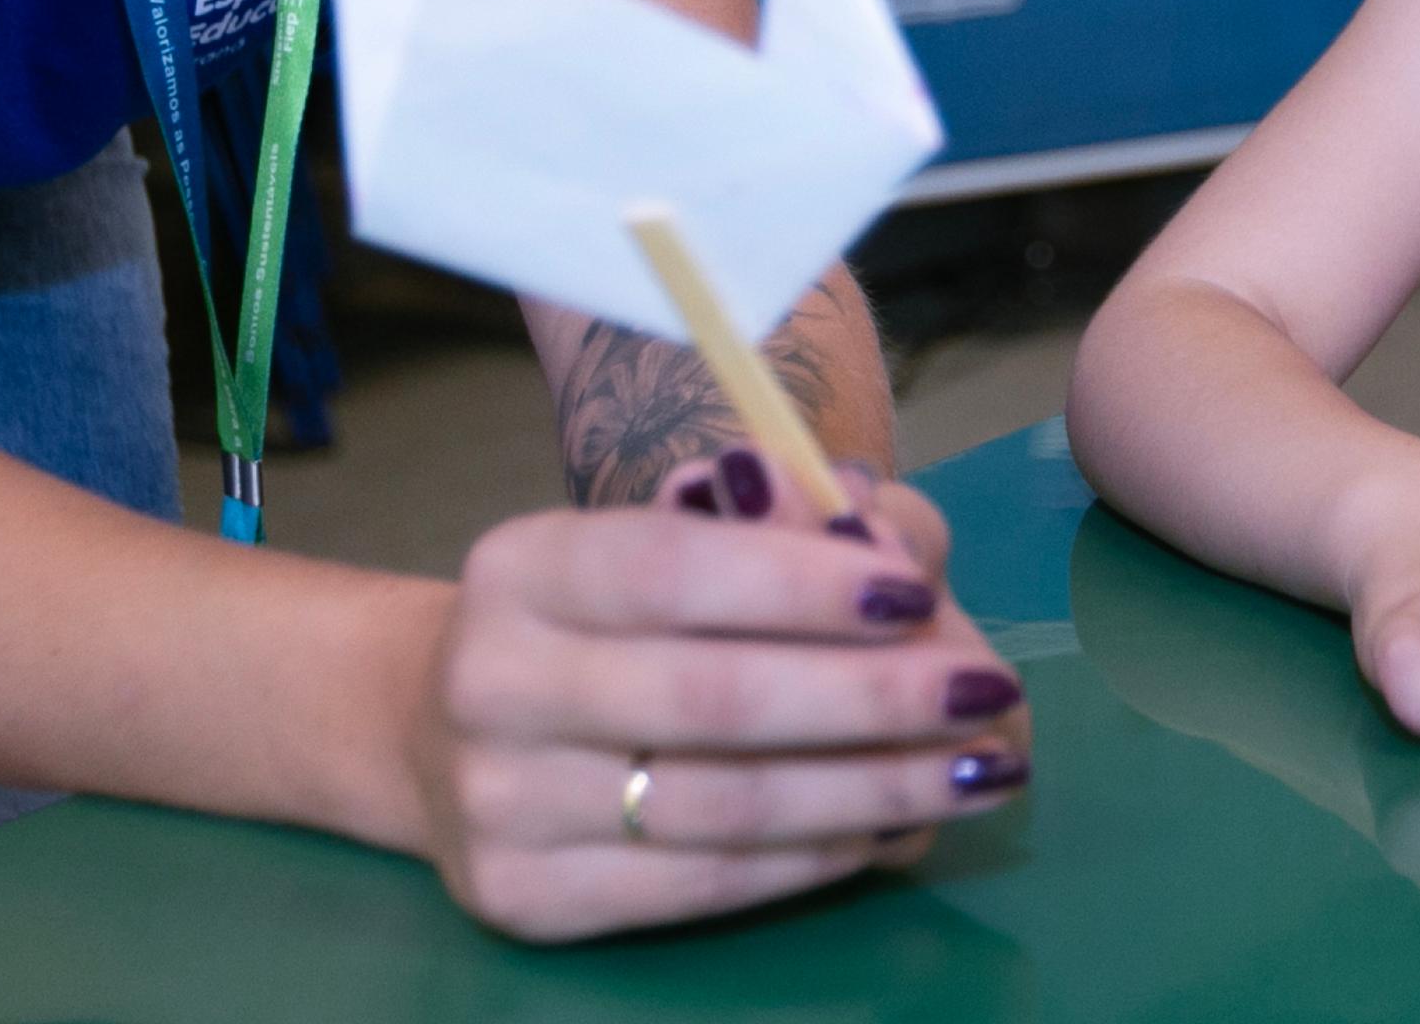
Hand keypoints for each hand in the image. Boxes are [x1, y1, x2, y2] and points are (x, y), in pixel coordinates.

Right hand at [402, 462, 1027, 940]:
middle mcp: (493, 683)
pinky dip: (815, 856)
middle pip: (714, 698)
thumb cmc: (599, 616)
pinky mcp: (526, 899)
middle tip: (984, 692)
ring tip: (975, 769)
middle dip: (871, 697)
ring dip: (873, 789)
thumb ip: (781, 520)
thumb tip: (882, 534)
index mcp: (524, 566)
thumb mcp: (667, 536)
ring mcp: (500, 803)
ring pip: (724, 806)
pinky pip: (705, 885)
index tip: (915, 592)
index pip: (672, 567)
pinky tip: (890, 826)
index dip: (800, 582)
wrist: (435, 730)